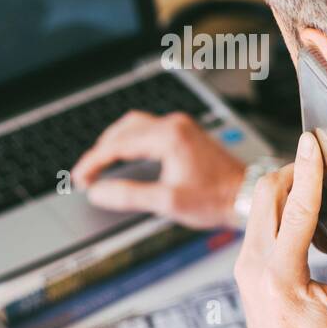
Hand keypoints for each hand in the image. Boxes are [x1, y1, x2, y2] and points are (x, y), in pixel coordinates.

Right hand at [71, 110, 245, 228]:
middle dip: (100, 150)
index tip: (80, 179)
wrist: (246, 195)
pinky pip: (148, 129)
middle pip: (123, 129)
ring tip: (99, 164)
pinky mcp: (185, 133)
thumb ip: (129, 196)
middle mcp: (174, 125)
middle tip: (85, 174)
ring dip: (114, 142)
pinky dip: (130, 141)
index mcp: (168, 137)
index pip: (117, 144)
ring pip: (135, 125)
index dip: (93, 162)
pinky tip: (124, 155)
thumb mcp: (167, 202)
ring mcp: (181, 126)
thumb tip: (98, 193)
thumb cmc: (215, 199)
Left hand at [234, 131, 326, 327]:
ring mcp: (243, 269)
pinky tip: (315, 237)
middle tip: (326, 168)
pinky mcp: (244, 273)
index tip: (313, 141)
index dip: (308, 170)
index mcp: (279, 276)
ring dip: (290, 195)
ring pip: (259, 207)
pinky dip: (283, 214)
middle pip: (267, 194)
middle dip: (295, 173)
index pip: (296, 208)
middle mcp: (253, 268)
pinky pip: (259, 225)